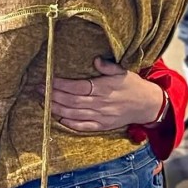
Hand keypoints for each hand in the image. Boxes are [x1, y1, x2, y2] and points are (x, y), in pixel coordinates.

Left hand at [39, 57, 163, 131]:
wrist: (148, 105)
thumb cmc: (133, 86)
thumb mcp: (123, 71)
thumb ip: (108, 66)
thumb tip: (95, 60)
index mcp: (104, 88)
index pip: (77, 87)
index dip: (61, 84)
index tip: (48, 80)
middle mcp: (101, 103)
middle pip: (71, 101)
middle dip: (53, 95)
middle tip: (39, 90)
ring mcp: (101, 116)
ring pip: (74, 114)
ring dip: (57, 109)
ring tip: (43, 103)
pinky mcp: (102, 126)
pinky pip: (83, 127)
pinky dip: (70, 124)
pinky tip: (59, 118)